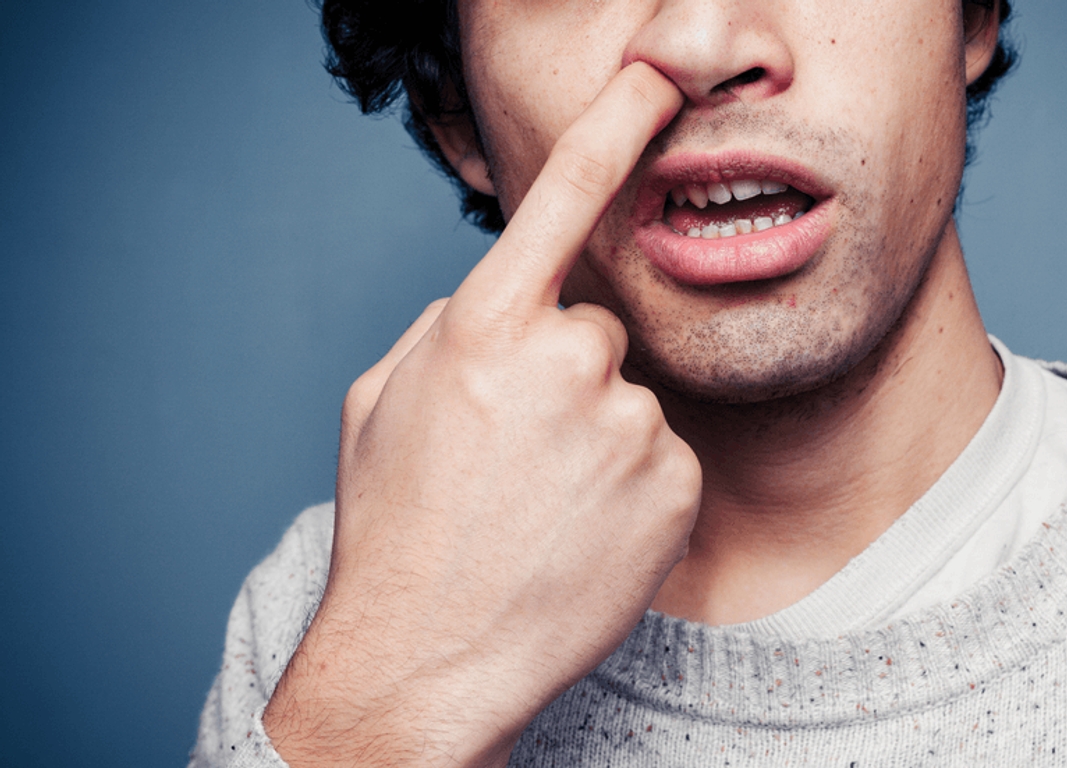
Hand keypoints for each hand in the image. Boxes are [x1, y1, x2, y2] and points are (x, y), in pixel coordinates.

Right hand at [262, 63, 694, 767]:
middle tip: (515, 456)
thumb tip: (500, 298)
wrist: (429, 662)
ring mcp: (629, 423)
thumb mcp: (382, 404)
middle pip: (594, 330)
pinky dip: (631, 487)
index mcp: (483, 328)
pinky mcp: (676, 484)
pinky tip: (581, 532)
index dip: (612, 129)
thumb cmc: (398, 530)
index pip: (563, 201)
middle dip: (562, 377)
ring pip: (627, 398)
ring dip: (595, 438)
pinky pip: (663, 456)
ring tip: (541, 506)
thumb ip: (449, 328)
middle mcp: (566, 360)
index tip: (653, 82)